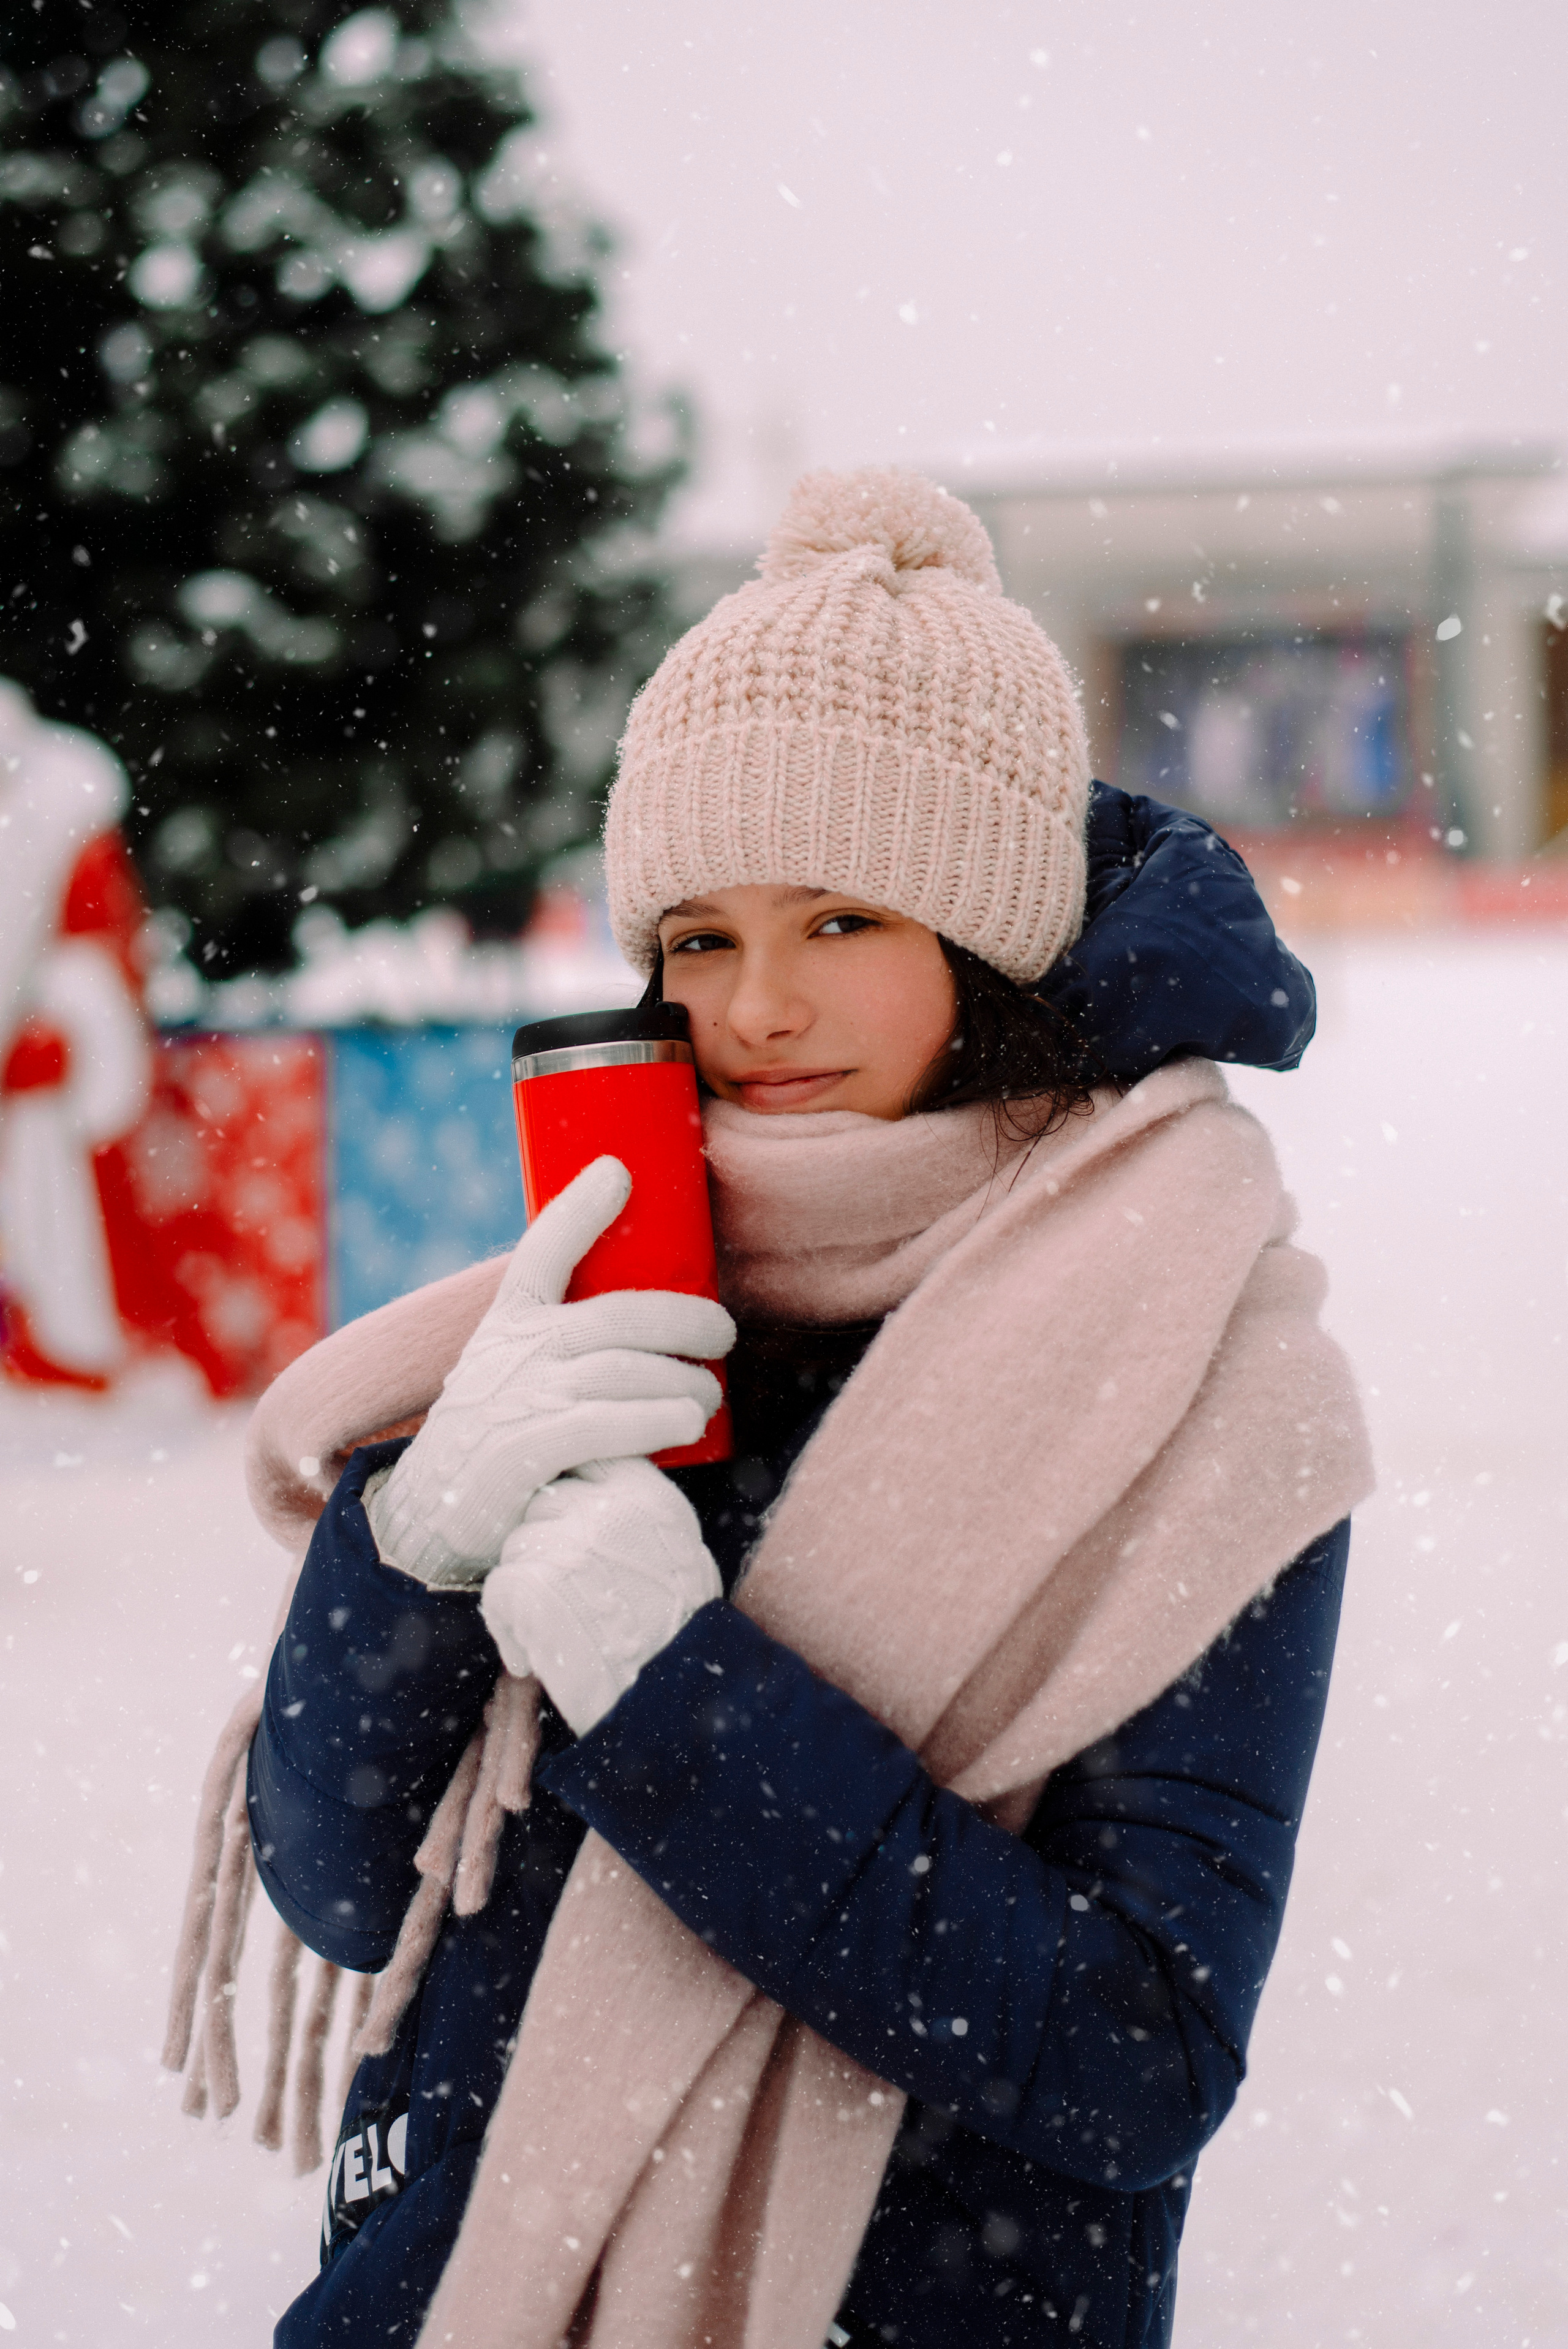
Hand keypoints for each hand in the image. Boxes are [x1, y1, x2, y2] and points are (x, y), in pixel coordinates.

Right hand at [364, 1157, 733, 1587]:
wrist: (428, 1518)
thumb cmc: (494, 1436)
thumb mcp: (508, 1370)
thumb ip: (558, 1342)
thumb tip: (648, 1325)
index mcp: (508, 1322)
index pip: (542, 1251)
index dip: (580, 1209)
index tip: (617, 1172)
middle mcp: (514, 1351)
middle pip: (618, 1317)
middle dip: (685, 1319)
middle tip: (722, 1335)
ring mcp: (520, 1400)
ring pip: (625, 1372)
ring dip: (683, 1382)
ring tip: (708, 1398)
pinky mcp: (526, 1452)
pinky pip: (606, 1425)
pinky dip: (654, 1421)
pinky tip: (687, 1424)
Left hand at [480, 1457, 721, 1734]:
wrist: (669, 1706)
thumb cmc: (673, 1636)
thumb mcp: (675, 1549)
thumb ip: (630, 1507)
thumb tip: (577, 1479)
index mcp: (647, 1491)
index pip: (580, 1458)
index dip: (568, 1500)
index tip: (575, 1538)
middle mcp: (611, 1506)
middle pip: (540, 1501)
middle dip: (543, 1548)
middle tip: (571, 1600)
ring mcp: (571, 1542)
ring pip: (515, 1546)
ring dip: (526, 1593)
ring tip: (564, 1633)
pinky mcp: (536, 1586)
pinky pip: (498, 1591)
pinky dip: (509, 1631)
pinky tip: (540, 1659)